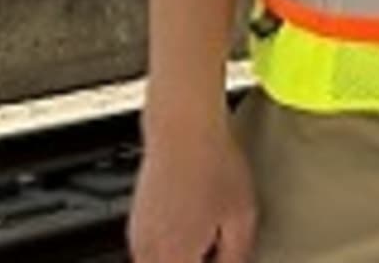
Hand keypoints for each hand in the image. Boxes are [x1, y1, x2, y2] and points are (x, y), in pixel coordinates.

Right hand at [126, 116, 257, 262]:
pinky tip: (194, 226)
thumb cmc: (213, 165)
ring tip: (210, 234)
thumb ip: (236, 256)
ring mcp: (138, 236)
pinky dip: (172, 247)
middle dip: (198, 261)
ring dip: (184, 257)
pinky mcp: (136, 220)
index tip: (225, 256)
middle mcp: (148, 252)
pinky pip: (151, 250)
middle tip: (219, 249)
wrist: (183, 129)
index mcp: (175, 258)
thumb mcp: (242, 217)